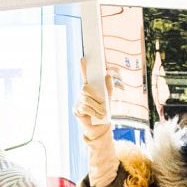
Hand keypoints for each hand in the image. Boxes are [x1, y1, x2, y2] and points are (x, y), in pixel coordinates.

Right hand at [74, 64, 118, 186]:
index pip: (86, 76)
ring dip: (97, 105)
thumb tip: (107, 74)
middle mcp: (82, 94)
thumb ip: (108, 87)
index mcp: (90, 90)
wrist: (101, 129)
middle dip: (95, 94)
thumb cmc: (104, 113)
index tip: (84, 58)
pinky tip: (98, 115)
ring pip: (87, 98)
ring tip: (102, 113)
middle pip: (85, 87)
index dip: (84, 68)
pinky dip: (94, 111)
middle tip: (103, 101)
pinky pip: (85, 107)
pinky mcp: (77, 110)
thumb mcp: (109, 99)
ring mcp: (78, 102)